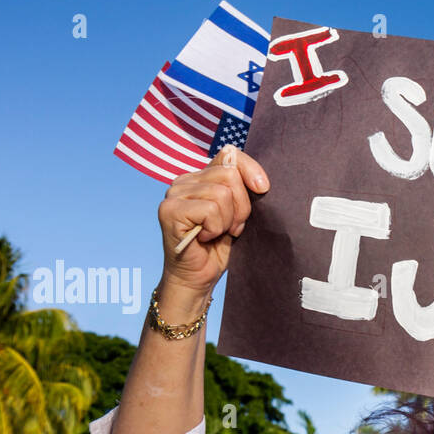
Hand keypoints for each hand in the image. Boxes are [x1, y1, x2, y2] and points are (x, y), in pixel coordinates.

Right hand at [157, 146, 269, 296]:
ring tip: (217, 233)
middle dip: (241, 206)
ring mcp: (174, 194)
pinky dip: (215, 228)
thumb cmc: (218, 248)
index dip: (250, 169)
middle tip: (232, 227)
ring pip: (221, 193)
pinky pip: (210, 209)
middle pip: (229, 174)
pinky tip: (205, 238)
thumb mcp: (237, 214)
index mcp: (201, 177)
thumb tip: (258, 179)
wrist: (198, 278)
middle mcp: (184, 180)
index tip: (263, 188)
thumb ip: (241, 192)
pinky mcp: (170, 210)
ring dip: (227, 220)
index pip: (229, 154)